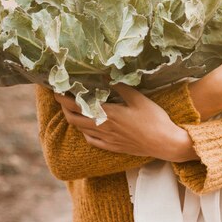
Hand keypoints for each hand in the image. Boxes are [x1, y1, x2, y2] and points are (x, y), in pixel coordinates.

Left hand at [53, 83, 198, 162]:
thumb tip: (105, 75)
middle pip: (75, 119)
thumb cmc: (154, 119)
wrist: (164, 143)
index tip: (56, 90)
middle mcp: (104, 128)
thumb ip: (121, 87)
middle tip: (61, 98)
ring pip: (82, 130)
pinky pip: (93, 141)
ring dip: (73, 120)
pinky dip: (85, 133)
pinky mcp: (114, 147)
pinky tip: (86, 129)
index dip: (64, 99)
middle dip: (64, 108)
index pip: (79, 106)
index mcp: (109, 114)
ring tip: (71, 110)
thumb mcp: (139, 99)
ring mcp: (108, 139)